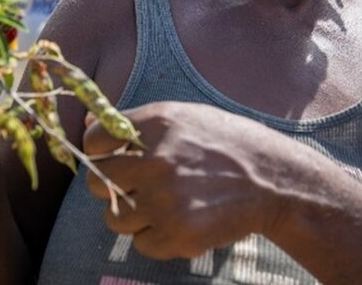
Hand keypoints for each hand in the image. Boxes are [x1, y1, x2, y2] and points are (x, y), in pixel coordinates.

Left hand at [83, 101, 283, 259]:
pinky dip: (156, 238)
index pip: (93, 142)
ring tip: (166, 204)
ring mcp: (166, 199)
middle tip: (139, 186)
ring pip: (116, 219)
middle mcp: (156, 159)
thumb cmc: (227, 144)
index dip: (100, 153)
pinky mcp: (178, 234)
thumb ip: (135, 122)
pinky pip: (141, 244)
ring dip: (134, 216)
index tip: (114, 159)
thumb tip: (87, 122)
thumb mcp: (183, 117)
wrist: (274, 181)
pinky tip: (182, 220)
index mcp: (156, 123)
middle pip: (97, 184)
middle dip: (113, 187)